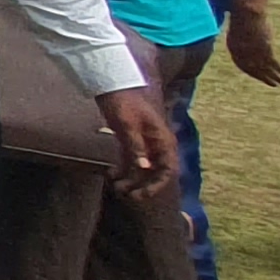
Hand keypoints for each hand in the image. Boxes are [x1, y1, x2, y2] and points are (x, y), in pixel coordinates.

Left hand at [95, 86, 176, 201]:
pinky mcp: (131, 139)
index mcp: (162, 140)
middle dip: (143, 186)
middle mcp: (156, 144)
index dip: (157, 185)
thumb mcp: (127, 125)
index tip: (141, 195)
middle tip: (127, 195)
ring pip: (142, 168)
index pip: (167, 169)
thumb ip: (136, 146)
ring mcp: (144, 142)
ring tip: (116, 187)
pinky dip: (123, 169)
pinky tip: (111, 175)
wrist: (111, 84)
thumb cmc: (122, 102)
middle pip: (156, 172)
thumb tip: (144, 168)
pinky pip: (131, 160)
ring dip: (132, 180)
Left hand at [227, 5, 279, 88]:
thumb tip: (248, 41)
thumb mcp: (239, 28)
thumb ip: (242, 38)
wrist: (247, 12)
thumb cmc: (242, 16)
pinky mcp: (264, 50)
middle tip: (273, 85)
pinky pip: (273, 63)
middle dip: (264, 78)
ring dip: (275, 77)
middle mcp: (243, 54)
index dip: (252, 72)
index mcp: (234, 49)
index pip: (243, 66)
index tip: (260, 77)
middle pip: (254, 70)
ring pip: (265, 69)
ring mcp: (253, 53)